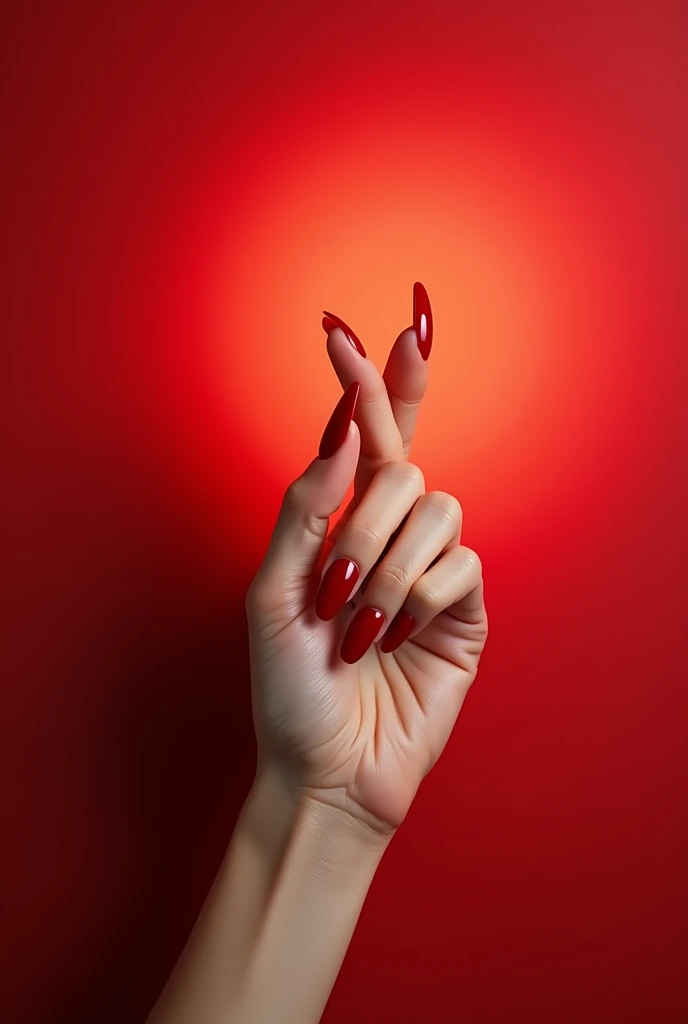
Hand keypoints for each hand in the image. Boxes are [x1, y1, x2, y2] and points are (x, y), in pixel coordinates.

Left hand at [245, 286, 487, 837]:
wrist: (325, 765)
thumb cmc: (289, 684)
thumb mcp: (270, 591)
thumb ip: (304, 506)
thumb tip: (344, 428)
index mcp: (343, 523)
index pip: (370, 435)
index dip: (369, 382)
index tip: (347, 327)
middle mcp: (393, 535)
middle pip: (404, 465)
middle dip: (364, 520)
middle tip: (331, 585)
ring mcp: (432, 570)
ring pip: (437, 511)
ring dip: (386, 568)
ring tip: (358, 626)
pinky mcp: (464, 610)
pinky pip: (459, 566)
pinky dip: (418, 599)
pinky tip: (396, 637)